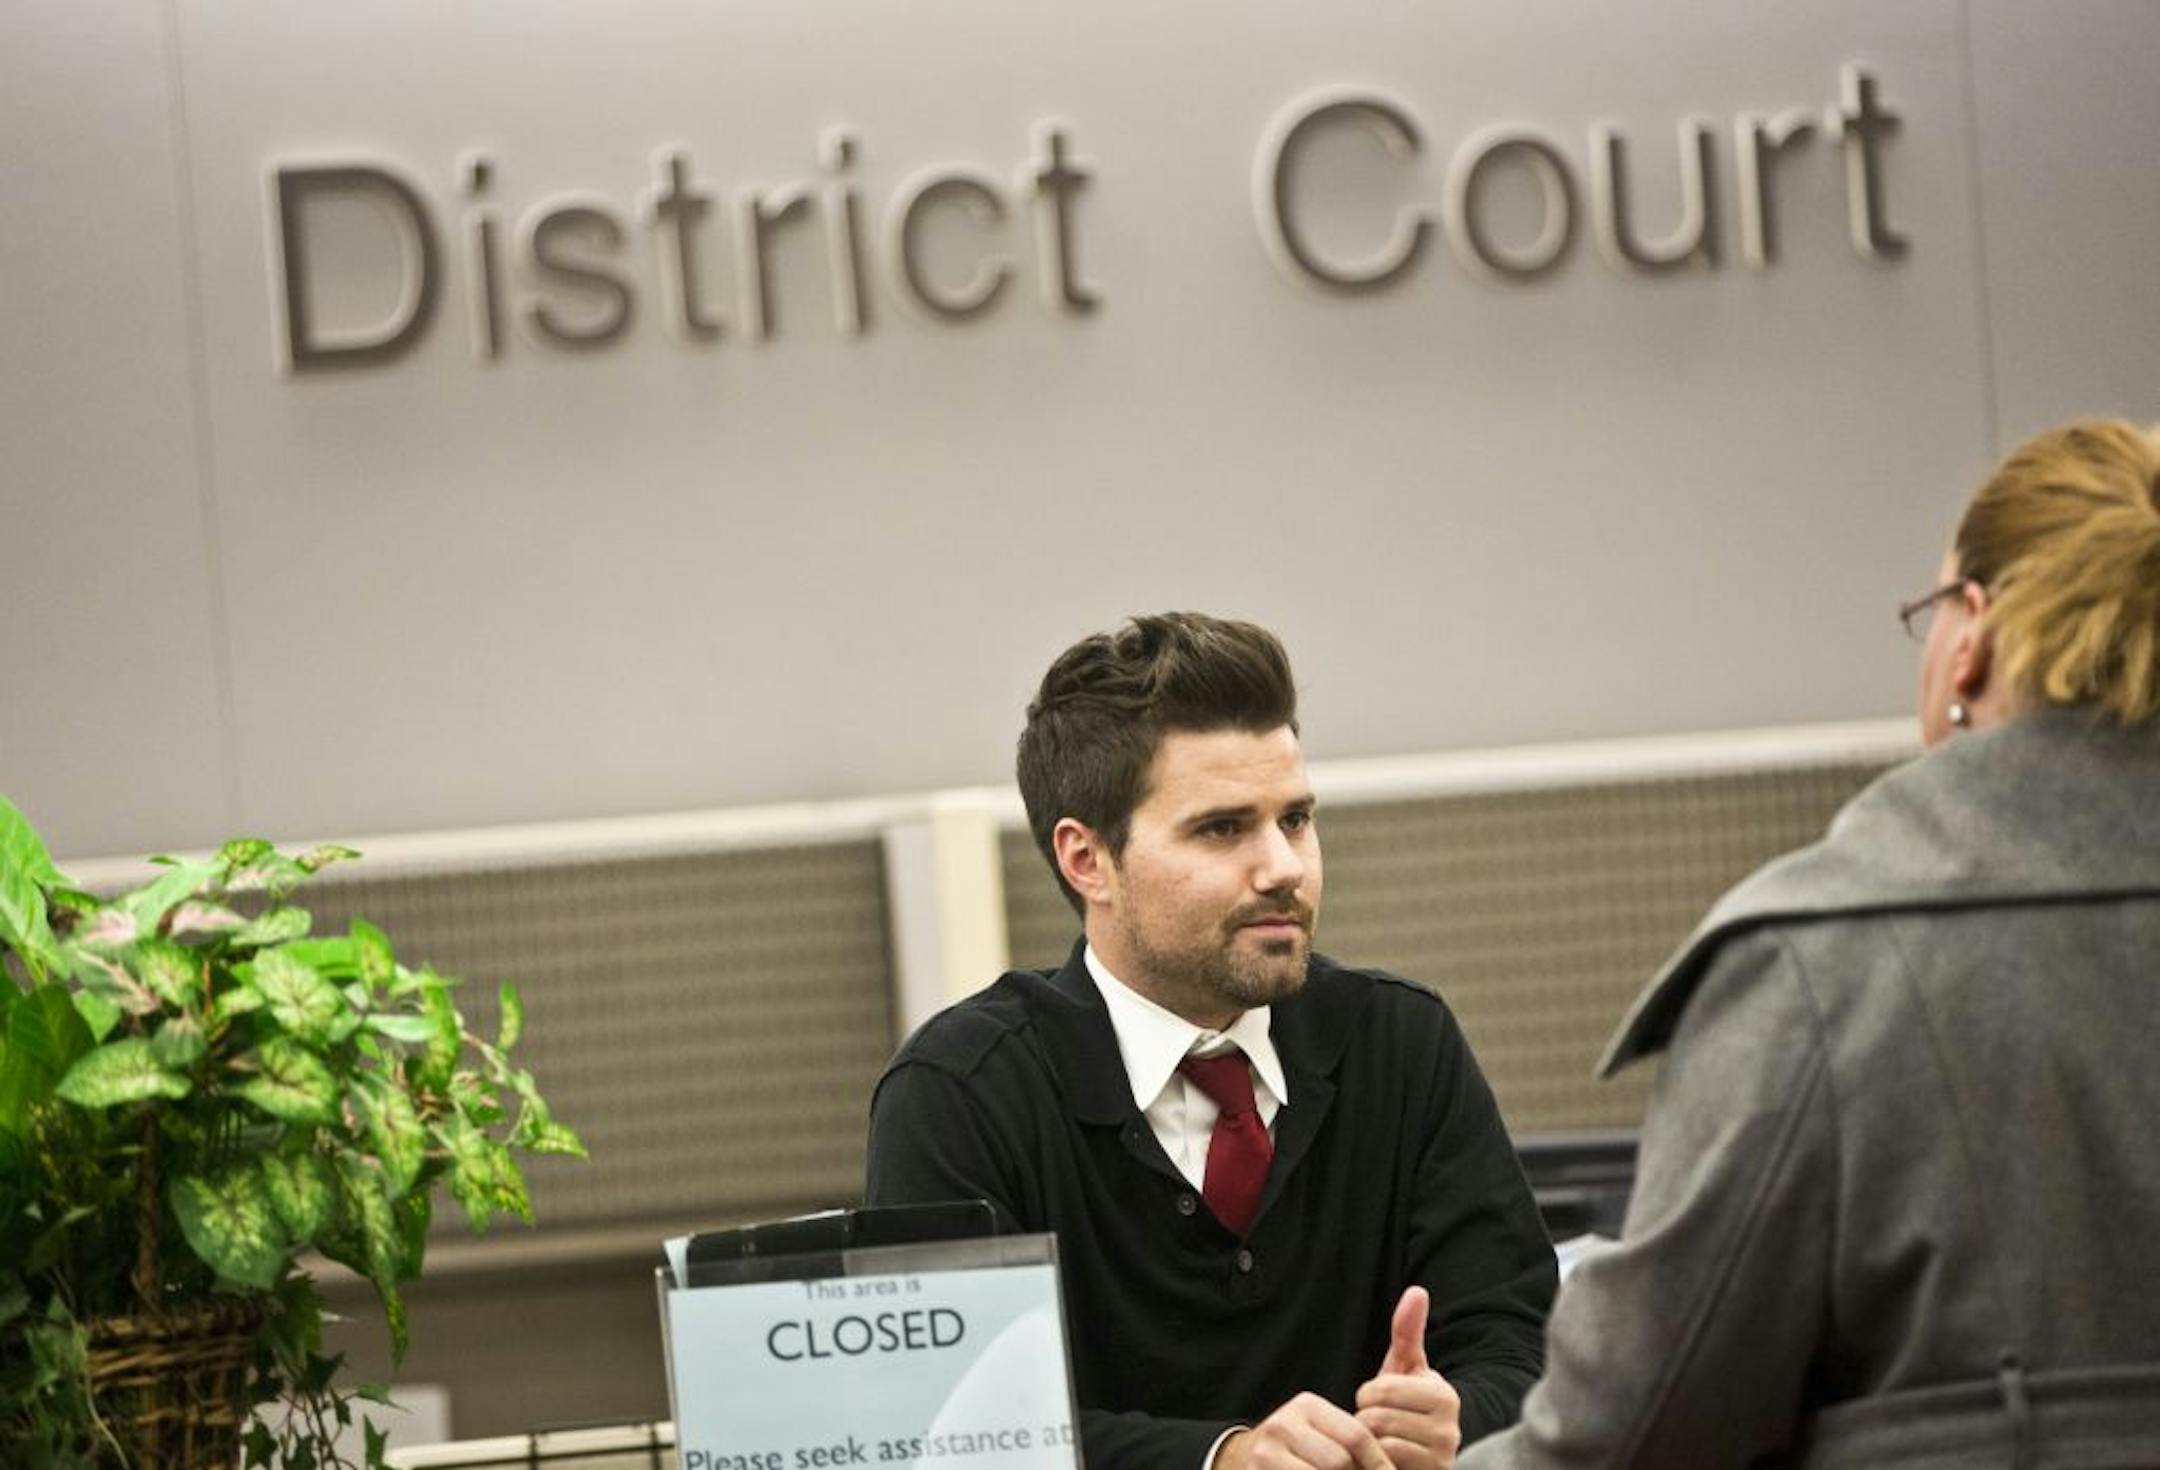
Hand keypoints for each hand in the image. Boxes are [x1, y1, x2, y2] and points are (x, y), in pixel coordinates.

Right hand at [1215, 1392, 1395, 1469]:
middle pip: (1339, 1461)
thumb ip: (1354, 1439)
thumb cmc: (1297, 1450)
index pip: (1357, 1435)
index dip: (1380, 1463)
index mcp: (1307, 1407)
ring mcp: (1266, 1453)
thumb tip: (1390, 1466)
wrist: (1241, 1458)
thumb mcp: (1321, 1432)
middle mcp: (1284, 1425)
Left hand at [1354, 1287, 1461, 1469]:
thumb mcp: (1404, 1370)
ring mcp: (1442, 1458)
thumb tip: (1417, 1290)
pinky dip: (1375, 1463)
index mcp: (1444, 1395)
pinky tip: (1381, 1461)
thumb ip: (1407, 1332)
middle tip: (1376, 1425)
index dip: (1367, 1396)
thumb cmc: (1405, 1410)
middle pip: (1376, 1417)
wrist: (1416, 1460)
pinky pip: (1384, 1465)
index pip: (1380, 1389)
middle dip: (1366, 1421)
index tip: (1377, 1402)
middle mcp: (1450, 1429)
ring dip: (1369, 1444)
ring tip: (1379, 1443)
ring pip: (1379, 1443)